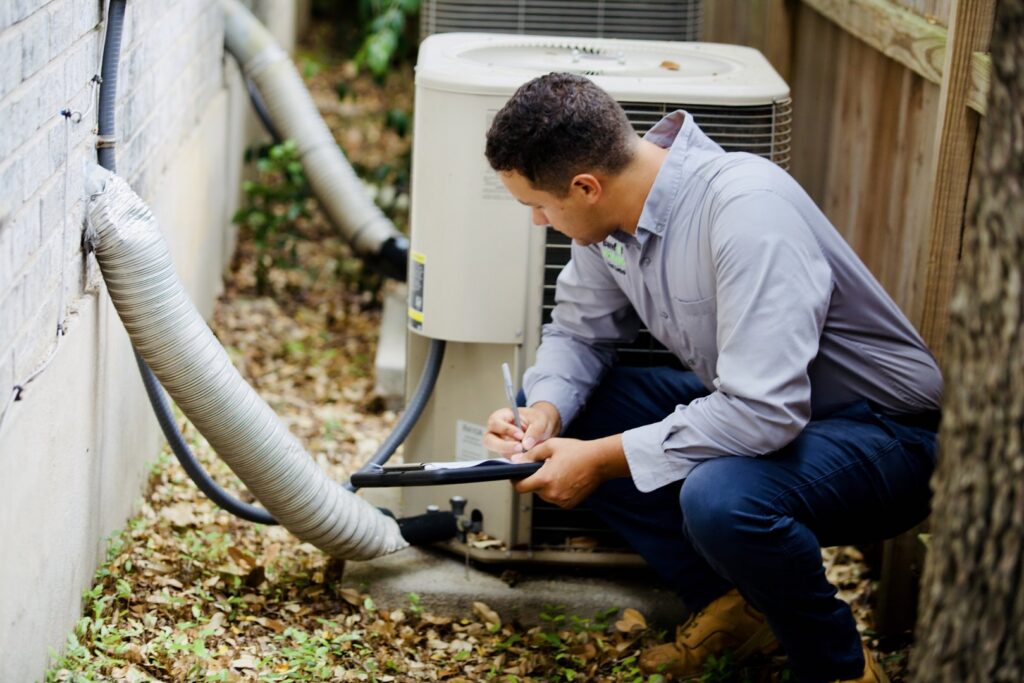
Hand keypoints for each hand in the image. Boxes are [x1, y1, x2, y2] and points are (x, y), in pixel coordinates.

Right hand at [483, 401, 561, 455]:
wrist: (543, 428)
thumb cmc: (537, 419)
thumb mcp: (540, 420)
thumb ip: (535, 430)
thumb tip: (526, 445)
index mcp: (500, 417)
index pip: (495, 423)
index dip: (506, 429)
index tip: (520, 435)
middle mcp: (496, 432)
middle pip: (489, 441)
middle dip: (504, 446)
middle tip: (520, 448)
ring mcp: (500, 444)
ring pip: (499, 452)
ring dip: (514, 453)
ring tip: (529, 450)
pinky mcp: (507, 454)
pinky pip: (509, 459)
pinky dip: (519, 459)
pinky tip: (529, 455)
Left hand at [511, 435, 628, 508]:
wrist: (600, 461)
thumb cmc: (577, 451)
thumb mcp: (551, 446)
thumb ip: (531, 454)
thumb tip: (516, 461)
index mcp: (545, 479)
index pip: (520, 487)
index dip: (515, 481)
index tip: (515, 476)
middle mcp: (552, 494)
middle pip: (533, 490)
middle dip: (535, 479)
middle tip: (544, 467)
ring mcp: (561, 501)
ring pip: (544, 495)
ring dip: (546, 485)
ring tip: (557, 472)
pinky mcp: (569, 504)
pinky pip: (556, 499)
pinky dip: (556, 490)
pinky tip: (565, 479)